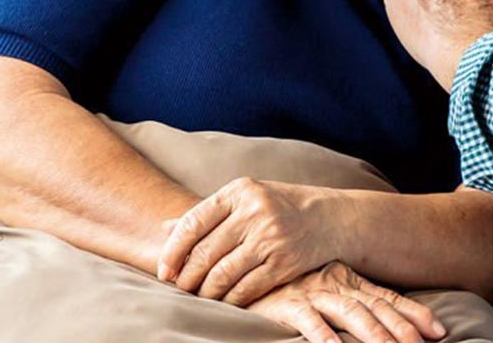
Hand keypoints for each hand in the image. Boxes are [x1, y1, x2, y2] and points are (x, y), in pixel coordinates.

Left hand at [157, 179, 341, 304]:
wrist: (328, 218)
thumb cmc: (277, 207)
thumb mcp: (244, 199)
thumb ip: (207, 214)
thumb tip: (165, 228)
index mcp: (239, 191)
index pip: (194, 222)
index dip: (174, 249)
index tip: (164, 269)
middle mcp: (254, 212)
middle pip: (207, 251)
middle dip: (187, 275)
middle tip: (179, 287)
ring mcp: (270, 237)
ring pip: (224, 273)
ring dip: (206, 291)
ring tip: (199, 296)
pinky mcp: (284, 262)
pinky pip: (247, 288)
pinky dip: (231, 300)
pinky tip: (224, 302)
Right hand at [247, 262, 447, 342]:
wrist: (245, 268)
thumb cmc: (286, 285)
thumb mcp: (324, 288)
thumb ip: (352, 301)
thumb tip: (385, 325)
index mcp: (346, 279)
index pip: (386, 298)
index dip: (413, 314)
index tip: (439, 331)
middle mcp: (334, 283)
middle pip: (374, 308)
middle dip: (401, 328)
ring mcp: (311, 292)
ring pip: (349, 313)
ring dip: (372, 334)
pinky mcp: (286, 303)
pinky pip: (308, 321)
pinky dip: (323, 335)